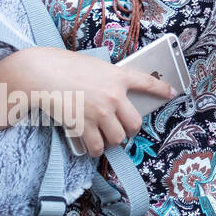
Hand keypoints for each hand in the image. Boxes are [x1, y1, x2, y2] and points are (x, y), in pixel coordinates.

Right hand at [20, 47, 174, 157]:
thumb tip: (115, 92)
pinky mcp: (83, 125)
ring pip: (118, 138)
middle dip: (131, 130)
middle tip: (124, 130)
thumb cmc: (65, 66)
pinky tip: (92, 147)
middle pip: (135, 123)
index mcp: (119, 77)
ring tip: (106, 138)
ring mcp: (100, 112)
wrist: (43, 73)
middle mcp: (114, 96)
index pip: (148, 83)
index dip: (162, 89)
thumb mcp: (96, 66)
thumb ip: (109, 79)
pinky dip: (95, 150)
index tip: (172, 92)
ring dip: (113, 141)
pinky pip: (97, 146)